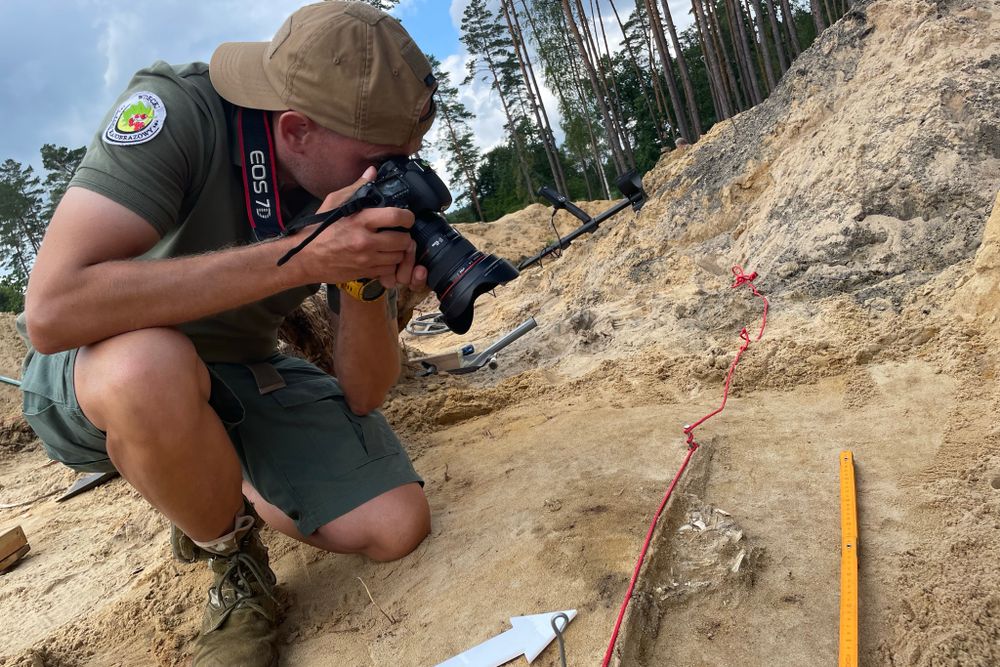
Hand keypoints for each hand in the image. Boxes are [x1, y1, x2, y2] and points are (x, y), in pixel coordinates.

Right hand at [288, 167, 415, 286]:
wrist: (306, 257)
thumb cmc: (319, 229)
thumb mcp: (334, 202)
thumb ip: (356, 187)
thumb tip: (372, 172)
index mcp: (360, 220)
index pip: (395, 217)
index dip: (407, 217)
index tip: (406, 217)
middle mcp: (365, 241)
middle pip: (403, 240)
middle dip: (405, 236)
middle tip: (400, 233)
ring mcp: (366, 259)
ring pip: (399, 257)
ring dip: (399, 251)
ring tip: (392, 245)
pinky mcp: (365, 272)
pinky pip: (389, 270)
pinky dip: (390, 264)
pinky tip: (384, 257)